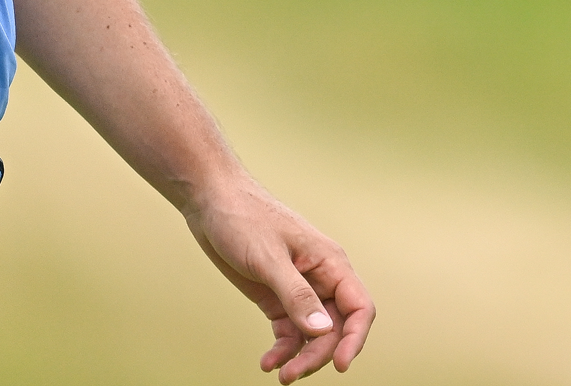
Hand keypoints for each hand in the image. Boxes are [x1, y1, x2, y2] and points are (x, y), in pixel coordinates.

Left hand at [185, 179, 375, 380]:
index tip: (339, 365)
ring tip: (280, 375)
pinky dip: (282, 349)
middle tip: (292, 375)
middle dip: (318, 354)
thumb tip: (323, 330)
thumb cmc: (243, 217)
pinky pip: (289, 331)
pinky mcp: (277, 297)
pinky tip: (268, 362)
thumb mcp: (268, 257)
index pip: (359, 307)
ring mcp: (299, 289)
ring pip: (313, 334)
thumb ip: (296, 295)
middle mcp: (320, 278)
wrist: (210, 201)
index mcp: (330, 262)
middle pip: (335, 328)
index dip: (355, 338)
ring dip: (301, 357)